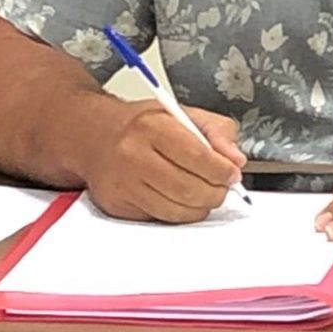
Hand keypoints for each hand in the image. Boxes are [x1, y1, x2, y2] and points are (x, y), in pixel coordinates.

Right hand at [82, 100, 246, 222]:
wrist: (96, 136)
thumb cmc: (143, 124)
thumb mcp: (183, 113)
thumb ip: (217, 131)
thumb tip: (236, 160)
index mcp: (153, 126)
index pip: (197, 155)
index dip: (221, 169)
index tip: (233, 173)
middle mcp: (134, 155)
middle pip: (187, 188)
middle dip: (215, 192)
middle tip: (223, 187)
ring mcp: (123, 183)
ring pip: (175, 210)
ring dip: (200, 207)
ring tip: (206, 193)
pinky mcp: (118, 206)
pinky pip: (159, 218)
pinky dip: (180, 214)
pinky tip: (183, 200)